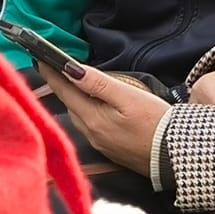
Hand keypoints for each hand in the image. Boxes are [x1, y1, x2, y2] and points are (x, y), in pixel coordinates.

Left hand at [38, 61, 168, 176]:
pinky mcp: (110, 149)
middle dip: (60, 85)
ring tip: (69, 82)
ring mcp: (100, 144)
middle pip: (69, 104)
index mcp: (92, 119)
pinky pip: (89, 125)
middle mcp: (90, 134)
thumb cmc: (156, 122)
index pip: (64, 90)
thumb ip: (99, 83)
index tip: (38, 57)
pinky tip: (92, 105)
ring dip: (72, 99)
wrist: (176, 156)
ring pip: (78, 115)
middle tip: (52, 65)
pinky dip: (85, 110)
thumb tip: (71, 69)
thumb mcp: (129, 97)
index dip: (51, 72)